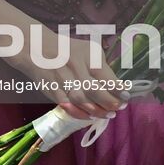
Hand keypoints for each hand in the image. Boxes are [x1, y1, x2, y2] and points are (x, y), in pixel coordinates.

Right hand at [5, 27, 125, 120]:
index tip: (126, 97)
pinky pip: (68, 105)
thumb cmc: (68, 50)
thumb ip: (102, 66)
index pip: (106, 76)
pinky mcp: (52, 89)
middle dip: (110, 103)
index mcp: (86, 55)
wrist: (37, 48)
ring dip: (97, 111)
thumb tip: (117, 87)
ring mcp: (62, 79)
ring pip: (82, 100)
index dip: (119, 90)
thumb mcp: (88, 49)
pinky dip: (80, 114)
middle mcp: (74, 67)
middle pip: (95, 90)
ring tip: (107, 115)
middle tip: (118, 108)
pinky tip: (89, 116)